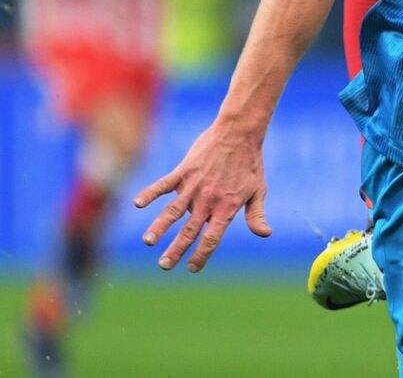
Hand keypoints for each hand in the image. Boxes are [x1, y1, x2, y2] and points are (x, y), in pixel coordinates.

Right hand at [134, 119, 272, 272]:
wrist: (239, 132)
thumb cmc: (250, 163)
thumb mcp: (258, 190)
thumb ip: (256, 214)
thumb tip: (265, 234)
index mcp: (226, 208)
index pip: (211, 239)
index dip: (201, 255)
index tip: (191, 268)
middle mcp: (208, 200)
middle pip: (189, 231)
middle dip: (176, 250)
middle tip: (164, 266)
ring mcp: (194, 185)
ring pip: (173, 212)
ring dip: (159, 227)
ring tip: (148, 242)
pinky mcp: (184, 171)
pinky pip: (164, 184)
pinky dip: (150, 193)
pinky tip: (137, 203)